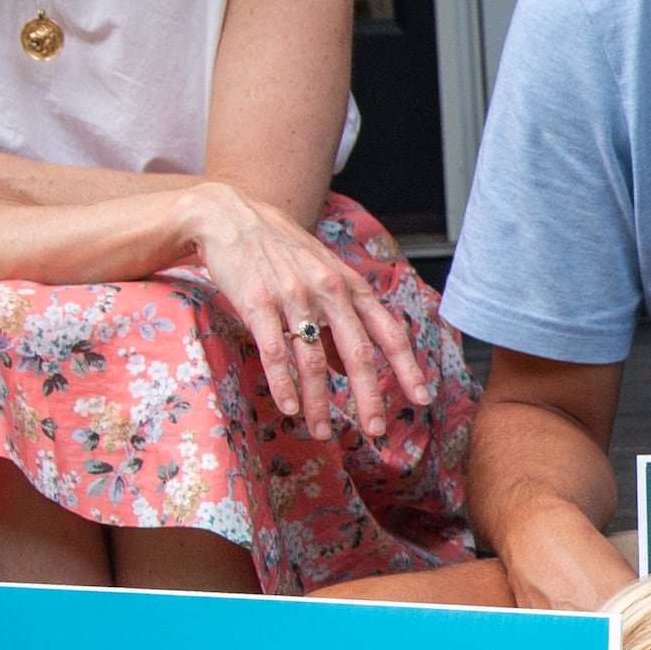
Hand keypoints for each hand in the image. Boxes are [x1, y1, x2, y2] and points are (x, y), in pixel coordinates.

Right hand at [180, 183, 435, 441]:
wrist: (229, 216)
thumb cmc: (279, 250)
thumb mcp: (320, 276)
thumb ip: (339, 320)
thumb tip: (348, 370)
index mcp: (349, 285)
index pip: (388, 331)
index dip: (407, 367)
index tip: (422, 398)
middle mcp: (328, 290)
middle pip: (358, 353)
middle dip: (369, 397)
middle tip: (377, 432)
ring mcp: (293, 297)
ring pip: (314, 361)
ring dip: (320, 403)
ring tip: (321, 433)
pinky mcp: (257, 303)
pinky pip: (276, 352)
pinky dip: (285, 385)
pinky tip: (290, 408)